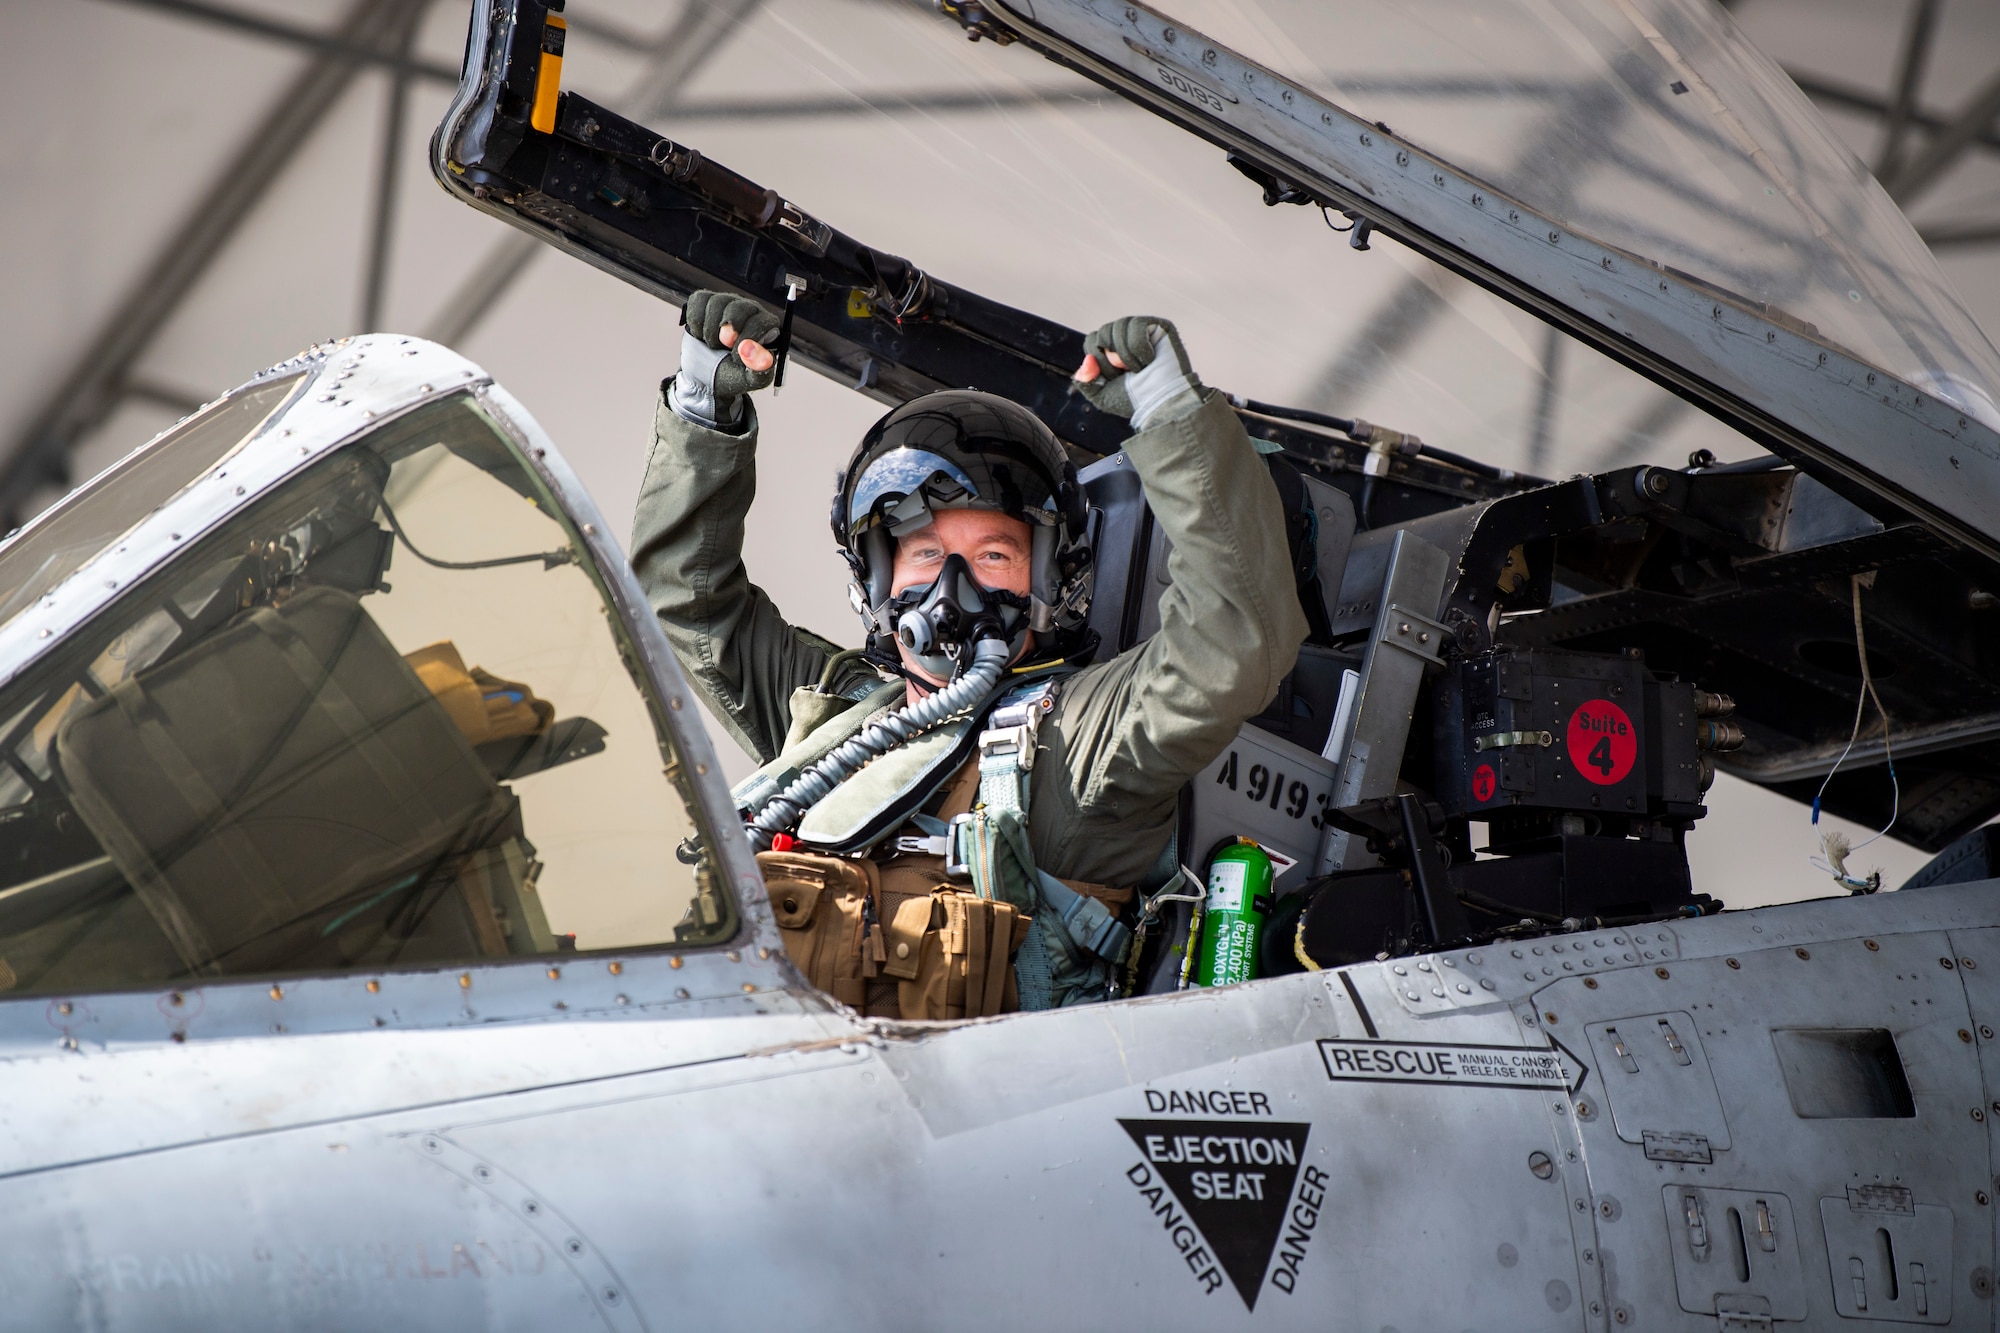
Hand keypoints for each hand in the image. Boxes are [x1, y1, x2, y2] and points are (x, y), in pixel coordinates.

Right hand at [670, 290, 781, 428]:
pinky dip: (696, 322)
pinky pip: (699, 301)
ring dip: (710, 330)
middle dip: (728, 331)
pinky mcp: (705, 301)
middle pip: (739, 307)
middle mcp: (749, 311)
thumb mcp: (750, 380)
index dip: (748, 338)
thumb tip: (749, 349)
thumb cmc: (731, 374)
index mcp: (766, 328)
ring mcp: (727, 303)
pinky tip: (701, 334)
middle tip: (723, 345)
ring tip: (713, 344)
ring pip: (717, 303)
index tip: (737, 356)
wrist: (704, 377)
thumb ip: (759, 368)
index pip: (762, 322)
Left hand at [1072, 316, 1202, 429]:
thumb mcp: (1101, 395)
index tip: (1113, 377)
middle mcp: (1125, 337)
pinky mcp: (1159, 327)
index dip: (1098, 360)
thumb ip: (1085, 380)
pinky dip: (1139, 348)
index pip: (1092, 340)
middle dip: (1111, 359)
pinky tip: (1149, 360)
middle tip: (1127, 374)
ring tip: (1140, 369)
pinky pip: (1136, 326)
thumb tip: (1088, 359)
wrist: (1160, 405)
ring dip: (1126, 356)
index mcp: (1111, 350)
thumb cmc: (1136, 401)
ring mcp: (1143, 330)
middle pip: (1103, 332)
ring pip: (1119, 327)